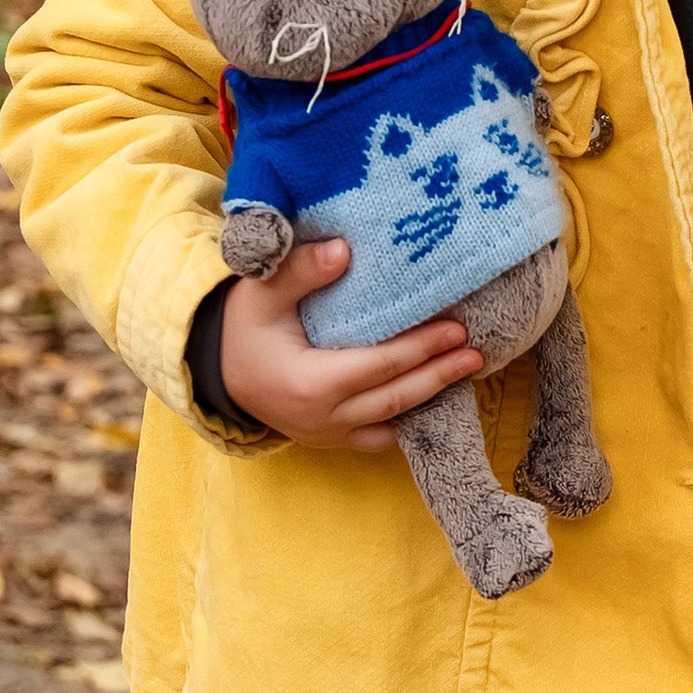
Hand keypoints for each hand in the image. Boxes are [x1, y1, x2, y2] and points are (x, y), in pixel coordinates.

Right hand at [213, 241, 482, 450]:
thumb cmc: (241, 329)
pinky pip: (379, 437)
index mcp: (308, 384)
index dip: (419, 349)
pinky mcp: (332, 441)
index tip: (455, 329)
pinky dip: (410, 421)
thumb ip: (301, 271)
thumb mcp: (262, 293)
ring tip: (467, 371)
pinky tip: (437, 399)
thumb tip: (344, 250)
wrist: (217, 373)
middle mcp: (322, 419)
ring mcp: (328, 435)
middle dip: (438, 374)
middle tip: (474, 352)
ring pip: (391, 421)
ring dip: (431, 398)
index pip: (378, 367)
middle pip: (394, 398)